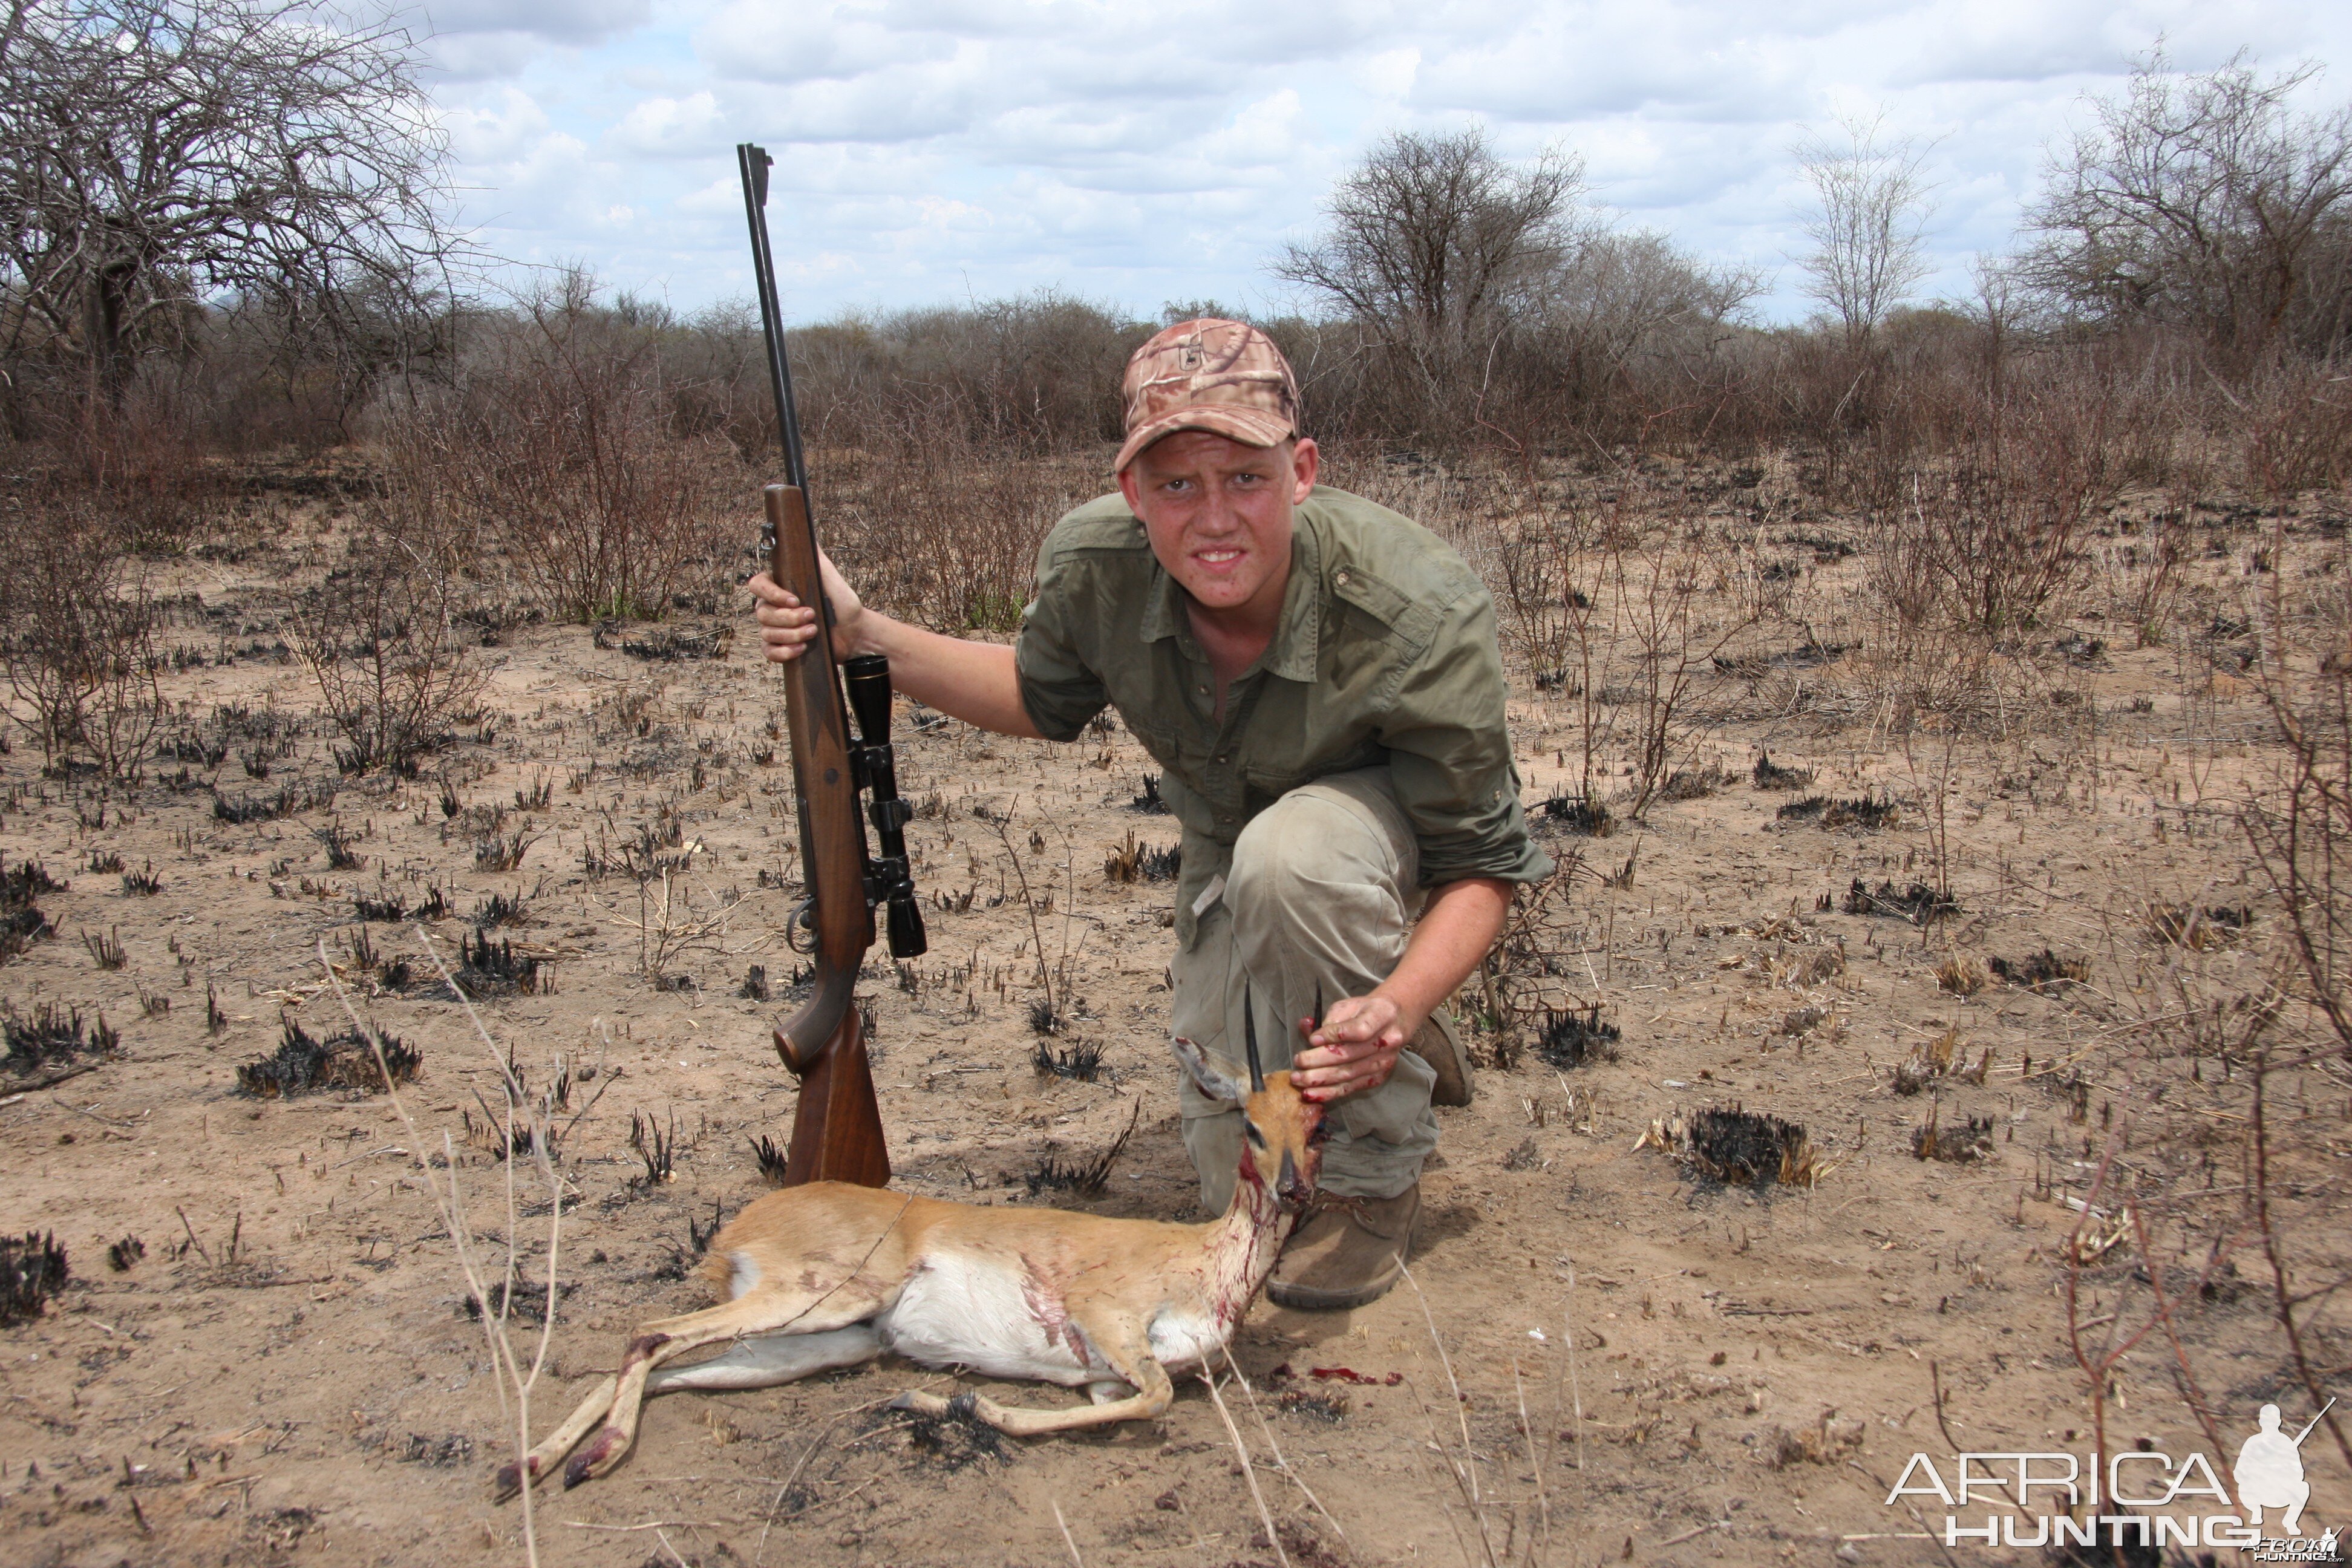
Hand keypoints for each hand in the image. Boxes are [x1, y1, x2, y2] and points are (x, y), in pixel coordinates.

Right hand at [750, 549, 863, 663]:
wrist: (855, 633)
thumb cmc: (844, 605)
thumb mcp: (833, 580)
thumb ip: (818, 561)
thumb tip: (808, 536)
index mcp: (781, 587)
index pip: (758, 585)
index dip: (771, 593)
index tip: (794, 599)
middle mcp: (773, 606)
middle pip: (762, 612)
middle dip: (788, 618)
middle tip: (812, 616)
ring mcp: (776, 628)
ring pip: (766, 632)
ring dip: (791, 634)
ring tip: (813, 632)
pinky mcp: (781, 646)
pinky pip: (769, 651)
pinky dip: (784, 652)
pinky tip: (801, 648)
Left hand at [1289, 992, 1417, 1102]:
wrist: (1394, 1021)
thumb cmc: (1365, 1011)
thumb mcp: (1349, 1005)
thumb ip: (1329, 1019)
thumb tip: (1307, 1029)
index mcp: (1382, 1015)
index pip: (1359, 1030)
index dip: (1334, 1035)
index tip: (1312, 1039)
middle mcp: (1387, 1041)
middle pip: (1350, 1055)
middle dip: (1319, 1061)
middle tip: (1298, 1062)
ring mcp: (1384, 1062)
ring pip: (1348, 1074)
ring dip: (1320, 1080)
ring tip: (1298, 1080)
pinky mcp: (1378, 1077)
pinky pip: (1351, 1088)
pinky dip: (1329, 1092)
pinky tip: (1312, 1094)